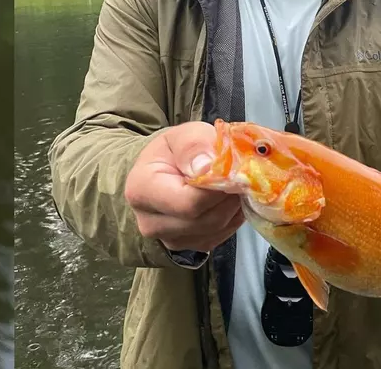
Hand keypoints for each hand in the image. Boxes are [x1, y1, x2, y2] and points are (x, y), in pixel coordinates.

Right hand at [125, 121, 243, 251]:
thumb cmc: (173, 151)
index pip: (189, 202)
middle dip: (229, 196)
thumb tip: (209, 167)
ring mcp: (168, 239)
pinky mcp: (188, 246)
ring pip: (217, 229)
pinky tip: (227, 198)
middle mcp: (149, 222)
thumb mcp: (181, 135)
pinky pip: (221, 236)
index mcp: (141, 190)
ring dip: (233, 206)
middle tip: (239, 174)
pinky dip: (232, 217)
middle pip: (205, 219)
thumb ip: (194, 145)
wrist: (163, 169)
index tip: (235, 169)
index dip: (219, 187)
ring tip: (232, 183)